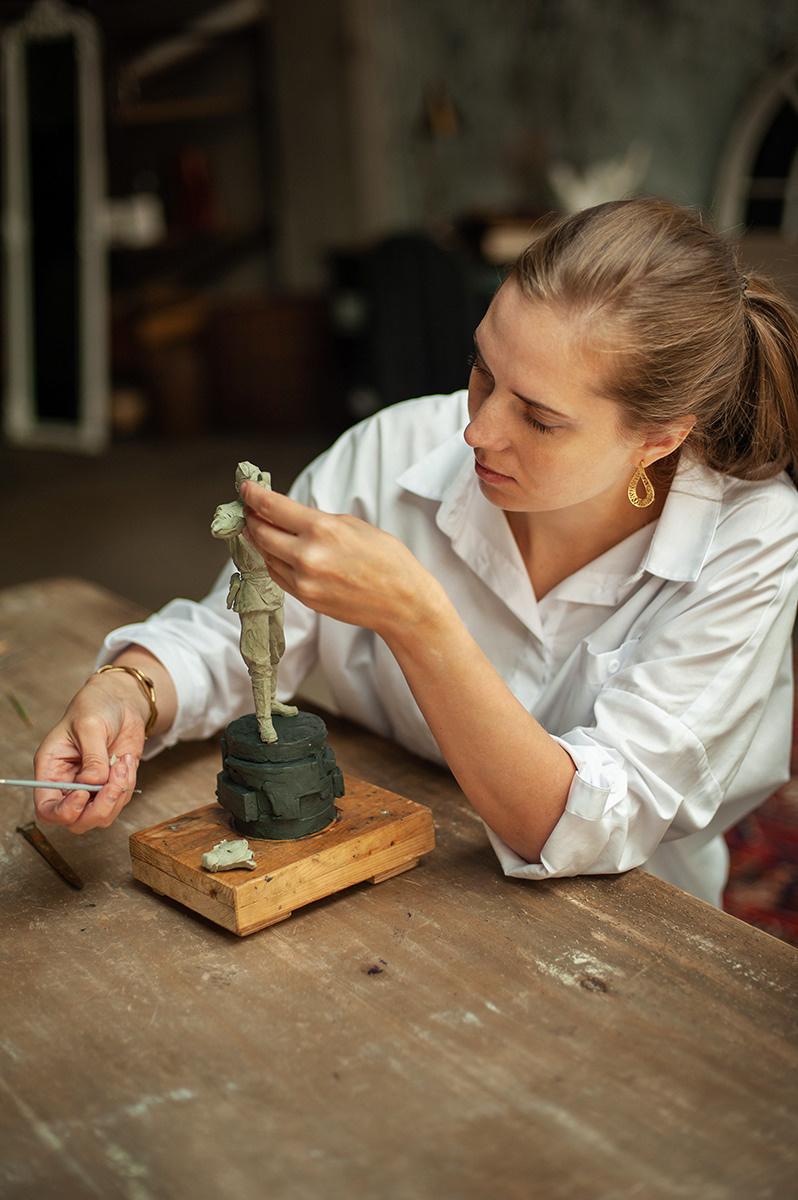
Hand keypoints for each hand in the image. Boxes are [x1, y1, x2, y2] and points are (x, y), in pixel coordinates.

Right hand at [33, 672, 146, 833]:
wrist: (120, 700)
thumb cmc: (95, 706)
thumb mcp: (90, 726)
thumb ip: (92, 757)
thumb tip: (94, 783)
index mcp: (51, 770)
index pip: (47, 808)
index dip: (63, 811)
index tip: (83, 794)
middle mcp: (69, 783)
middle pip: (76, 821)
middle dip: (98, 809)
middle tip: (112, 785)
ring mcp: (92, 787)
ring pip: (102, 815)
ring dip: (117, 794)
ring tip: (123, 763)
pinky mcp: (113, 784)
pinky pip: (121, 799)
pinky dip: (128, 784)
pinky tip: (127, 759)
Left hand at [240, 484, 446, 641]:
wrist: (402, 602)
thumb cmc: (387, 560)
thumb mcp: (354, 525)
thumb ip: (317, 520)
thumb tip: (288, 516)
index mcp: (323, 529)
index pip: (273, 507)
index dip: (253, 496)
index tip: (244, 489)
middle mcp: (308, 555)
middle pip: (262, 532)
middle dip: (252, 517)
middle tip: (248, 509)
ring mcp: (304, 580)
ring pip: (266, 555)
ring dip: (259, 539)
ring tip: (257, 528)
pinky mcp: (305, 598)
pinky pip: (277, 574)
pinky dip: (271, 560)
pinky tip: (272, 551)